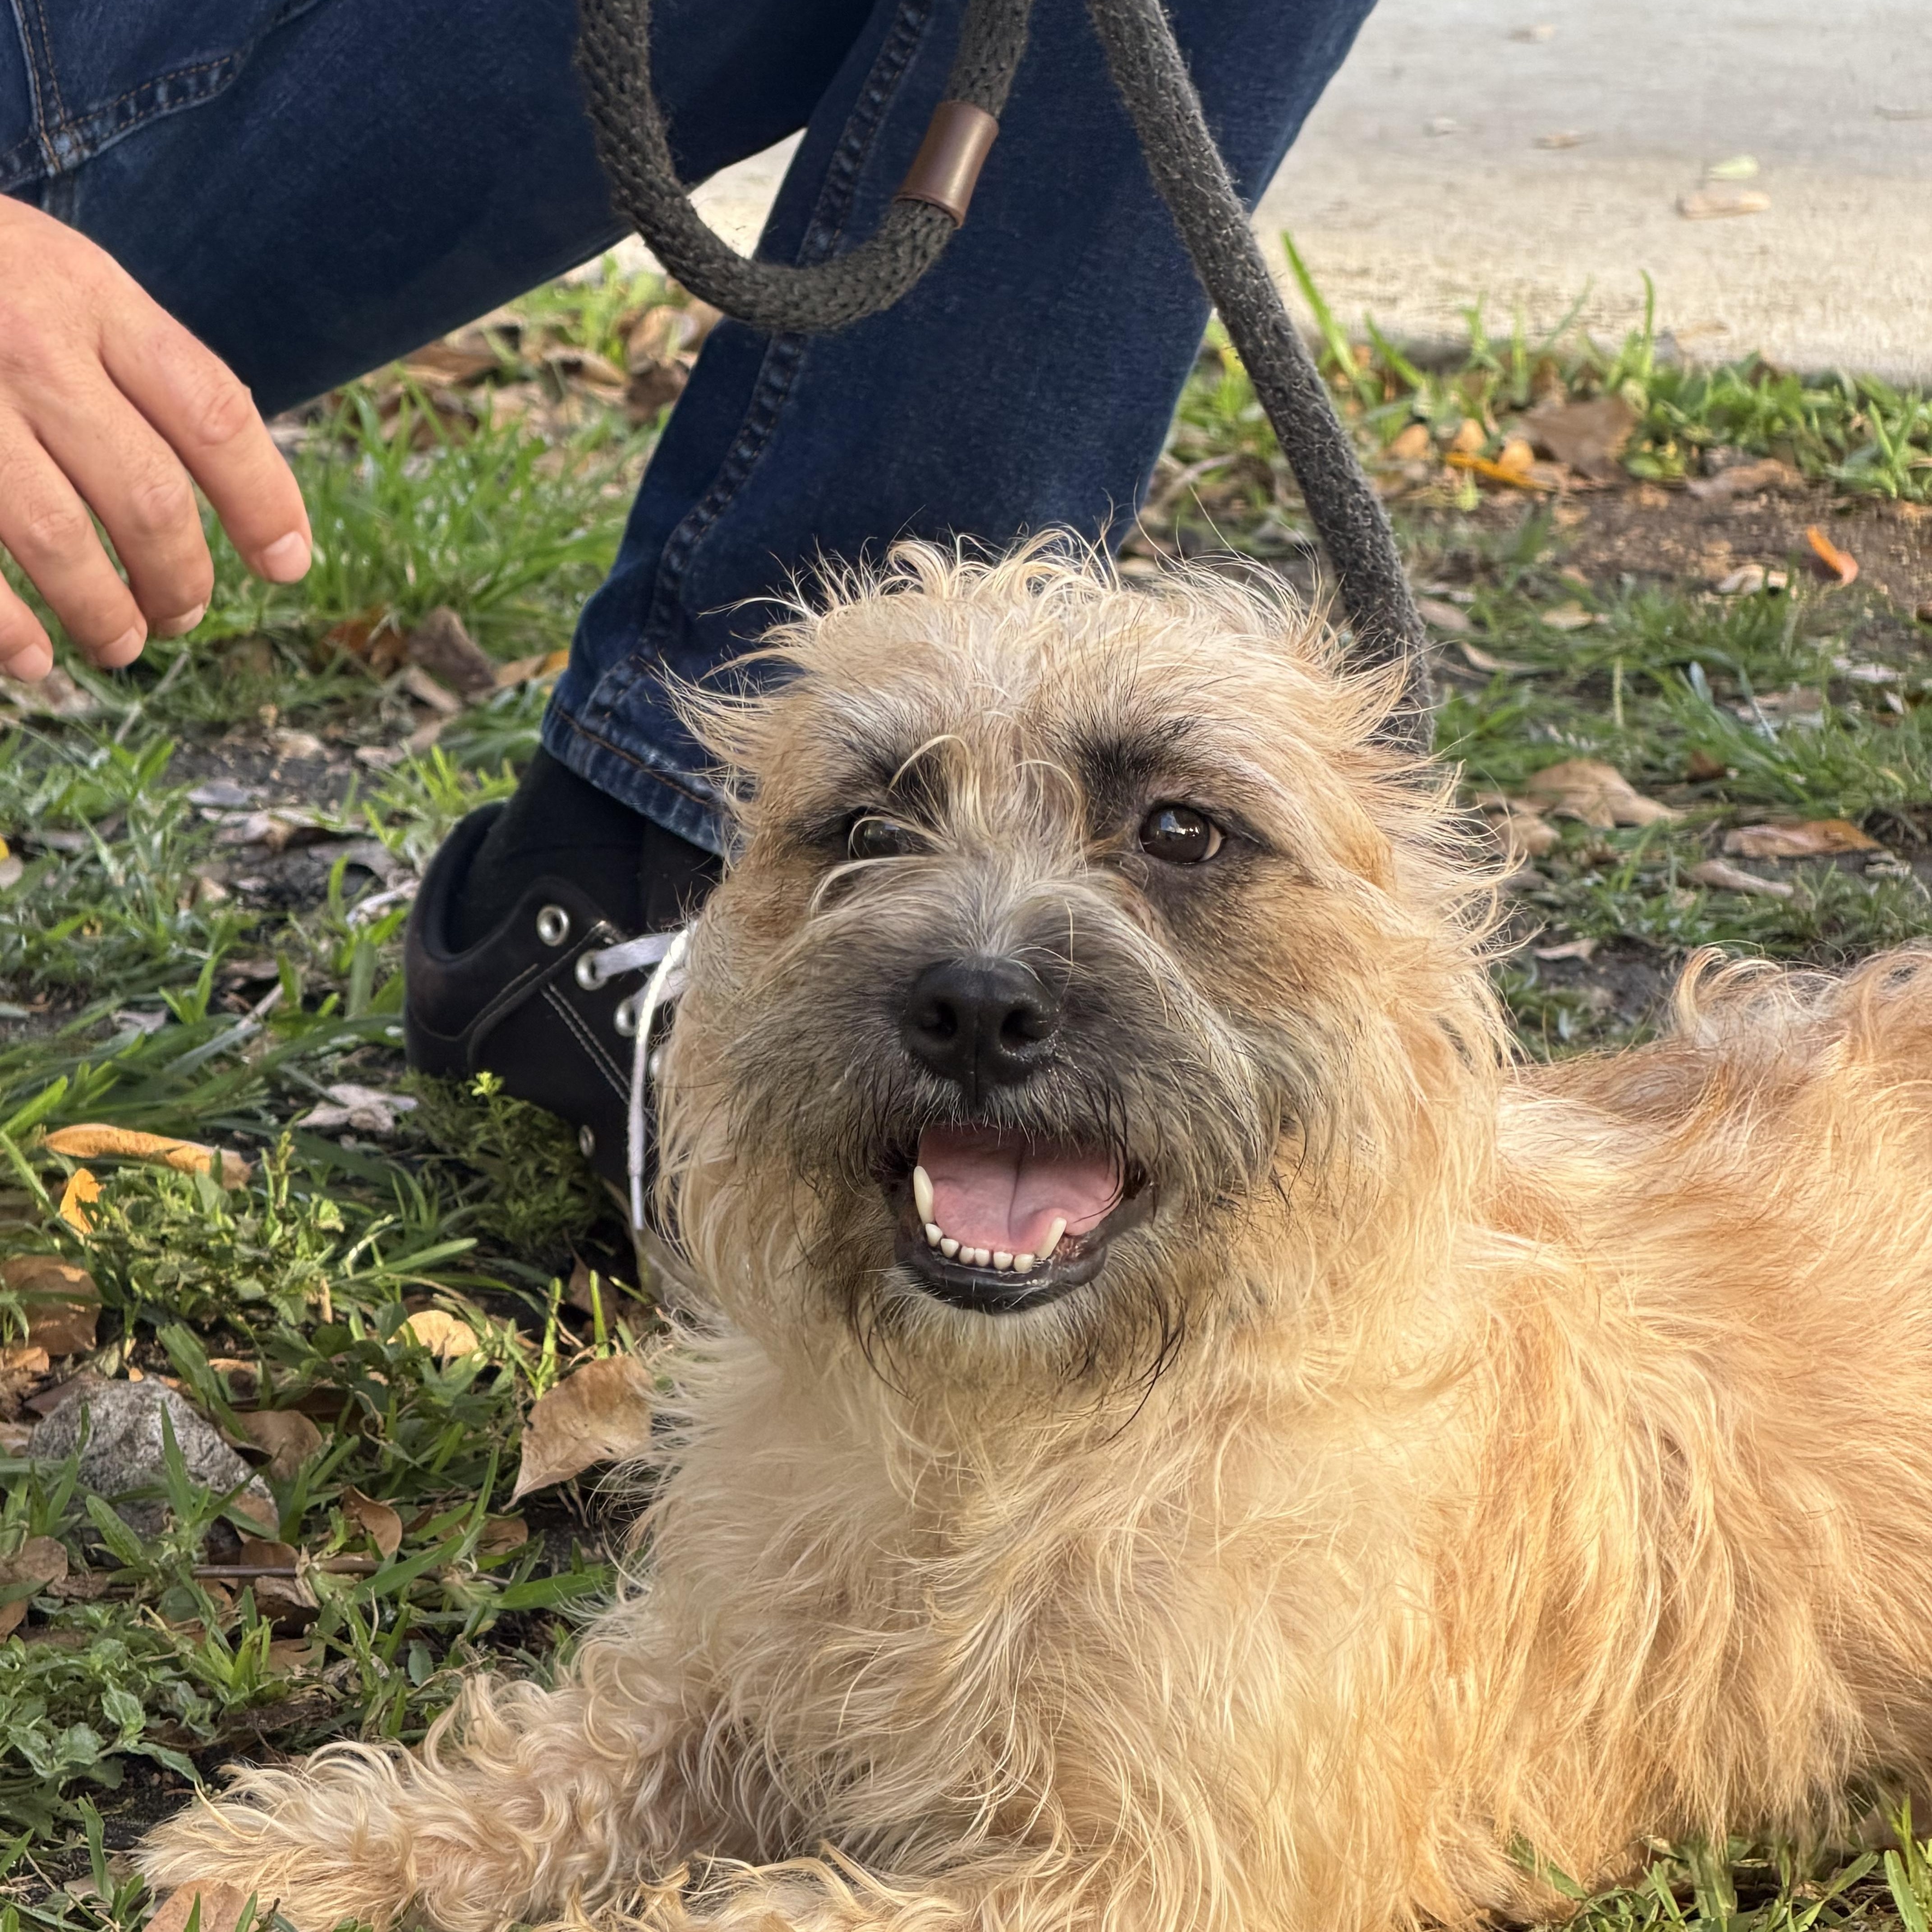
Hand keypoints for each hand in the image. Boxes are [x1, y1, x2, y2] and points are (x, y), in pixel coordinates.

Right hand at [0, 195, 312, 681]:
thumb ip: (143, 363)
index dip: (264, 501)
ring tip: (120, 642)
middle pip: (148, 493)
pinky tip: (32, 658)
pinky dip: (5, 624)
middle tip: (181, 614)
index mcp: (95, 300)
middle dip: (180, 578)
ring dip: (103, 612)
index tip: (287, 564)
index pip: (214, 414)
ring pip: (58, 537)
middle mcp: (33, 345)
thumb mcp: (70, 279)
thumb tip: (246, 492)